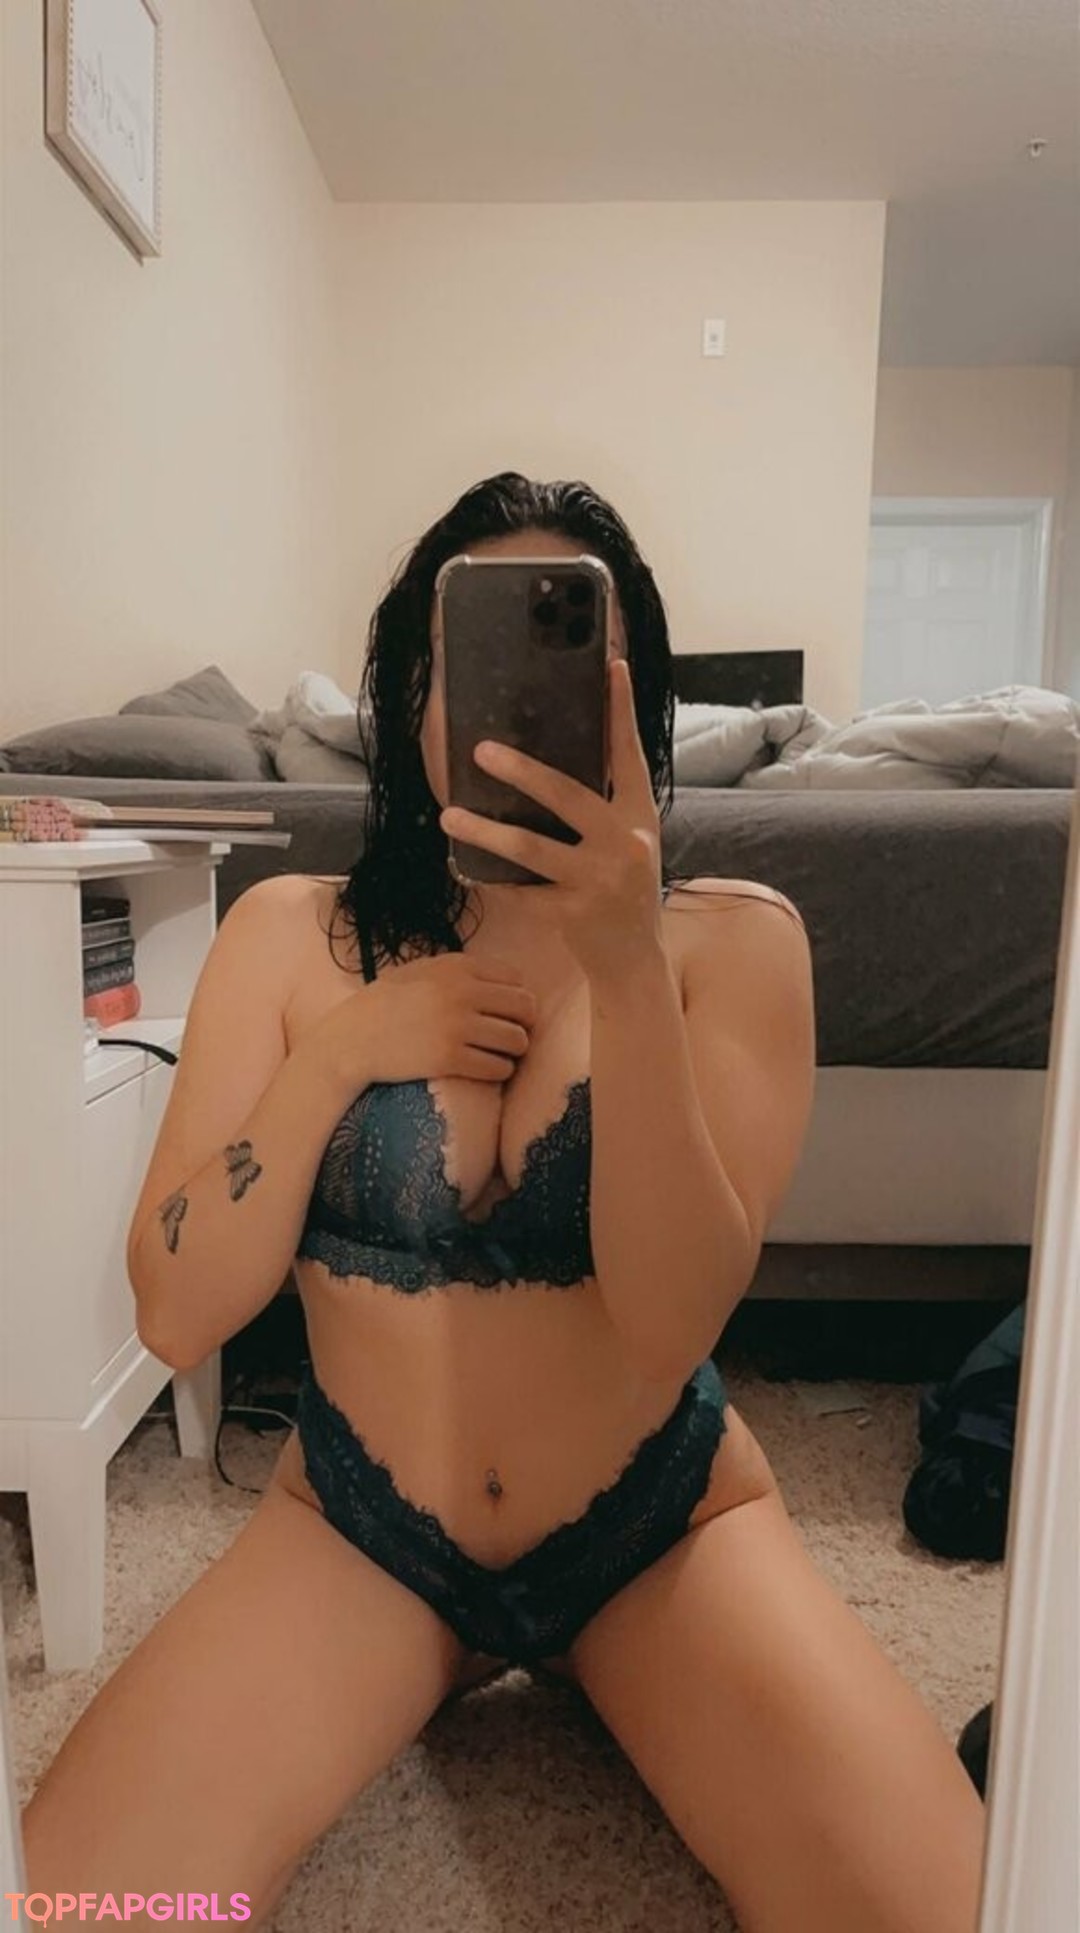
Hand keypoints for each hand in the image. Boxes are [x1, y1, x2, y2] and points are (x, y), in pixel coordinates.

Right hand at [302, 952, 537, 1098]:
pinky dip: (500, 1072)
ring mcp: (457, 1026)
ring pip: (517, 1041)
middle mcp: (462, 992)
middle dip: (524, 1024)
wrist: (350, 1039)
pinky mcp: (450, 1058)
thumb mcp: (419, 971)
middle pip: (524, 1008)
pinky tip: (488, 1071)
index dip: (517, 998)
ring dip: (514, 1051)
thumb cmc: (383, 1005)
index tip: (508, 1013)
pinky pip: (498, 1068)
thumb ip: (458, 971)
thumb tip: (503, 982)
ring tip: (501, 1055)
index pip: (515, 979)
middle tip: (512, 1037)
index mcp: (456, 967)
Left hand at [438, 657, 663, 982]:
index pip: (630, 755)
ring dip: (483, 830)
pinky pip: (520, 890)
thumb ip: (603, 807)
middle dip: (520, 771)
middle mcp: (625, 843)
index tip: (611, 667)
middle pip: (566, 795)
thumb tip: (545, 765)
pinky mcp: (573, 915)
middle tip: (480, 750)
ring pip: (530, 847)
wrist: (634, 962)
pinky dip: (490, 877)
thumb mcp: (627, 842)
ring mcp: (599, 881)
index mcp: (640, 816)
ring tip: (449, 816)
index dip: (621, 711)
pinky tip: (463, 866)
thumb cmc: (622, 891)